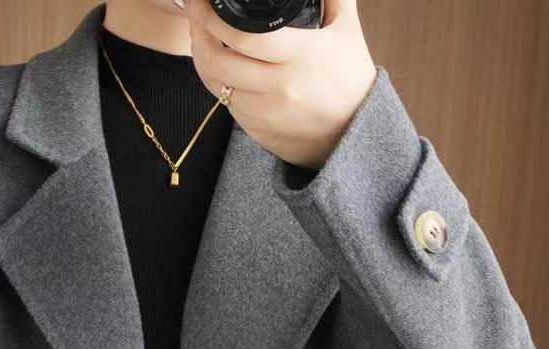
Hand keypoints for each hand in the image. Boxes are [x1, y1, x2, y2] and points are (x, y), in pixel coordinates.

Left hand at [181, 0, 376, 169]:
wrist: (353, 135)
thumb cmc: (351, 82)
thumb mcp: (348, 32)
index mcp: (299, 57)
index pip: (243, 36)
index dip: (213, 17)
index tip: (200, 1)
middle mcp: (278, 88)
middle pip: (218, 61)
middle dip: (198, 34)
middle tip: (196, 14)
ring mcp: (264, 113)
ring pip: (215, 85)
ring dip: (202, 58)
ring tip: (201, 37)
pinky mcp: (257, 131)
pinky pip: (226, 104)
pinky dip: (217, 83)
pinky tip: (218, 66)